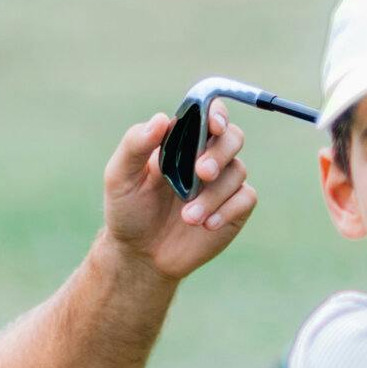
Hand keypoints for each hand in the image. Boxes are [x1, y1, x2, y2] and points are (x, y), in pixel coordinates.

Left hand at [103, 104, 256, 284]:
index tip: (212, 125)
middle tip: (201, 173)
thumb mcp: (120, 177)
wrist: (139, 255)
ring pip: (237, 171)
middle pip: (232, 137)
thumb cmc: (128, 210)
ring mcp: (222, 182)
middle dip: (220, 152)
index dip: (216, 113)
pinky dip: (228, 210)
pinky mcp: (234, 208)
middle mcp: (206, 156)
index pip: (207, 113)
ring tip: (188, 217)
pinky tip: (206, 225)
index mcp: (182, 140)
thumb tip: (161, 119)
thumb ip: (135, 145)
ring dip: (214, 194)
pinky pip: (246, 198)